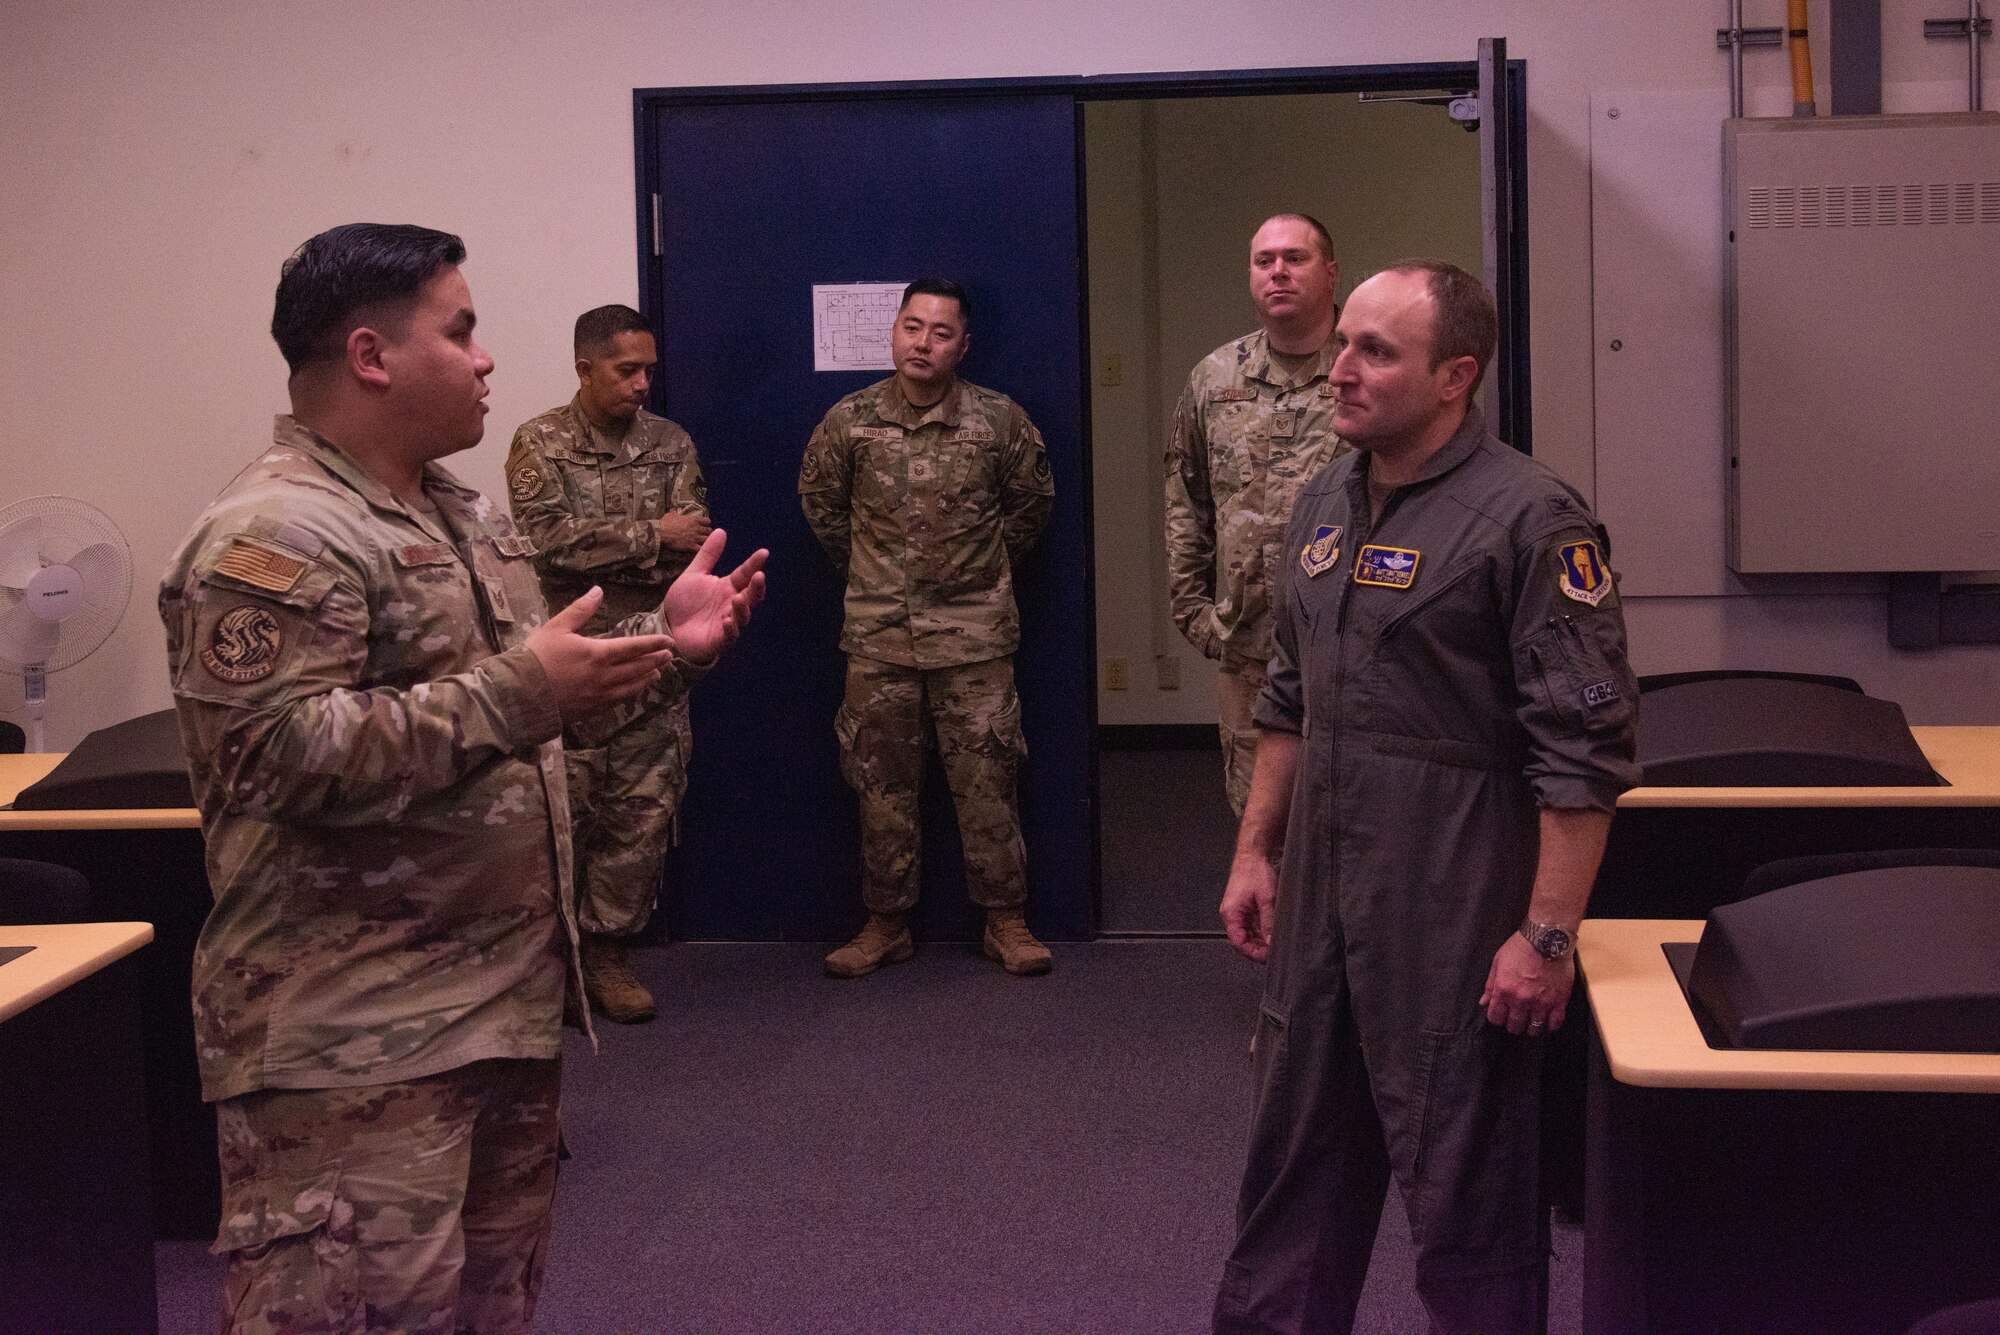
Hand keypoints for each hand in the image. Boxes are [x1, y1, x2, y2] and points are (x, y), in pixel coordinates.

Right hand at [526, 588, 676, 722]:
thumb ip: (580, 610)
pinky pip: (619, 701)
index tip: (669, 641)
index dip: (654, 644)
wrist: (519, 694)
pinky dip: (632, 693)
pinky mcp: (592, 710)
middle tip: (668, 656)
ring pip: (632, 686)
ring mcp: (600, 695)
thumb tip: (598, 590)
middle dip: (655, 660)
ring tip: (657, 673)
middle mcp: (605, 676)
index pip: (634, 647)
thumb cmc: (536, 657)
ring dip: (647, 678)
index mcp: (598, 653)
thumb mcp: (556, 627)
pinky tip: (635, 690)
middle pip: (638, 668)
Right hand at [655, 511, 712, 553]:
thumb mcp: (671, 515)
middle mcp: (697, 528)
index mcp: (693, 520)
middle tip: (704, 535)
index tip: (703, 526)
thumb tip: (674, 510)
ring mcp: (695, 538)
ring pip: (708, 540)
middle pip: (709, 531)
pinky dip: (702, 550)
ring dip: (706, 542)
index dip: (706, 524)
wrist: (661, 533)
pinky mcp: (691, 547)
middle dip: (707, 533)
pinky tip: (700, 551)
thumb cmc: (665, 524)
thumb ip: (675, 512)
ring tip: (704, 543)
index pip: (707, 521)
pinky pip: (702, 549)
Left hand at [660, 528, 768, 664]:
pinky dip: (731, 629)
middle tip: (759, 576)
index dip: (754, 564)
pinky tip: (727, 621)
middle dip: (757, 587)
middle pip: (751, 596)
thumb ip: (708, 555)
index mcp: (728, 588)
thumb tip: (721, 530)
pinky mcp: (719, 640)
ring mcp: (728, 623)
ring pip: (743, 616)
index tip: (764, 552)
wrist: (668, 628)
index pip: (745, 574)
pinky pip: (729, 636)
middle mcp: (731, 605)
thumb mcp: (694, 575)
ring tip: (738, 598)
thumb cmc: (684, 604)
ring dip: (743, 608)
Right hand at [1219, 850, 1277, 962]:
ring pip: (1246, 934)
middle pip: (1241, 940)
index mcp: (1231, 913)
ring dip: (1258, 941)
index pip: (1238, 942)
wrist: (1252, 855)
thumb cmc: (1255, 872)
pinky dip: (1259, 932)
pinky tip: (1269, 935)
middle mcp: (1231, 914)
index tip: (1266, 957)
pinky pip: (1249, 925)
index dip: (1252, 952)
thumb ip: (1268, 922)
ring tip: (1273, 945)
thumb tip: (1270, 941)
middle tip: (1273, 953)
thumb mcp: (1266, 899)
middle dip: (1256, 949)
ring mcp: (1236, 911)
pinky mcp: (1243, 908)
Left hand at [1479, 934, 1575, 1034]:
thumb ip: (1490, 985)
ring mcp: (1541, 1002)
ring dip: (1531, 1028)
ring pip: (1534, 1028)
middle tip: (1516, 1020)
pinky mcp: (1559, 1001)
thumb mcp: (1498, 962)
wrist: (1546, 938)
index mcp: (1503, 991)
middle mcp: (1521, 1000)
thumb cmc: (1520, 947)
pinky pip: (1555, 1023)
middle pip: (1514, 1026)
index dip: (1497, 1019)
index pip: (1495, 1017)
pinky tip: (1548, 1022)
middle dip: (1513, 1025)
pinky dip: (1551, 1026)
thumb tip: (1483, 1002)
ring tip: (1532, 1023)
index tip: (1501, 1016)